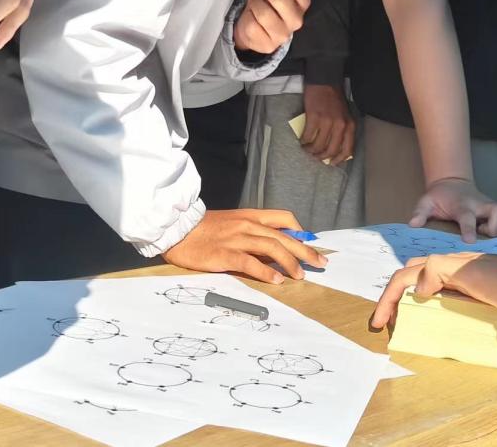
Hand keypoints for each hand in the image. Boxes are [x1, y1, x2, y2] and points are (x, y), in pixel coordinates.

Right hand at [163, 209, 327, 283]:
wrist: (176, 228)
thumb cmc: (202, 229)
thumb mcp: (231, 223)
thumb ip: (251, 231)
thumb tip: (272, 246)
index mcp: (249, 216)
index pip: (283, 218)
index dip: (300, 231)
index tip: (311, 244)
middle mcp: (247, 225)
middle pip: (283, 236)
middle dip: (305, 250)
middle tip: (320, 263)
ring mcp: (236, 239)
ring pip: (271, 248)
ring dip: (290, 262)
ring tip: (301, 275)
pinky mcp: (224, 254)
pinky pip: (250, 263)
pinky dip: (266, 272)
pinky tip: (277, 280)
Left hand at [233, 0, 309, 54]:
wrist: (252, 25)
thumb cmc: (265, 1)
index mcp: (303, 3)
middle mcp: (297, 20)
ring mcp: (283, 35)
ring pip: (263, 11)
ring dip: (255, 5)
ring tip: (257, 7)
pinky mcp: (269, 45)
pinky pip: (253, 25)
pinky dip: (248, 19)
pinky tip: (252, 20)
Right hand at [302, 84, 354, 164]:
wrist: (324, 82)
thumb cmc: (334, 99)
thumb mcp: (345, 116)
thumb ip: (343, 131)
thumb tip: (333, 148)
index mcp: (350, 126)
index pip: (347, 150)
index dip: (338, 160)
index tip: (330, 163)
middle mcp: (340, 126)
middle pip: (331, 150)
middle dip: (321, 157)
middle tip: (314, 156)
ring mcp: (327, 122)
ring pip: (318, 145)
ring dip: (310, 150)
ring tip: (306, 148)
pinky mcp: (314, 117)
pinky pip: (307, 136)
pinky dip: (303, 141)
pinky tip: (301, 140)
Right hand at [371, 251, 496, 329]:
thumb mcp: (468, 271)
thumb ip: (437, 271)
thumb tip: (418, 290)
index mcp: (443, 264)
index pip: (404, 277)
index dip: (387, 298)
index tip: (378, 323)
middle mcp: (451, 271)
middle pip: (412, 280)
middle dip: (395, 298)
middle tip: (388, 322)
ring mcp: (466, 284)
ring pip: (429, 290)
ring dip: (413, 303)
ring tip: (407, 323)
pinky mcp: (481, 297)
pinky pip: (449, 301)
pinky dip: (436, 310)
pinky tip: (441, 323)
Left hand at [409, 178, 496, 242]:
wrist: (452, 183)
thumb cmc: (440, 198)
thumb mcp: (426, 203)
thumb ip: (420, 213)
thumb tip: (412, 225)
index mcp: (462, 206)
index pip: (467, 217)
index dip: (469, 229)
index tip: (470, 241)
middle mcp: (481, 205)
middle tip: (486, 236)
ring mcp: (493, 206)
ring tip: (493, 234)